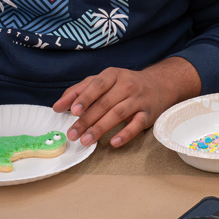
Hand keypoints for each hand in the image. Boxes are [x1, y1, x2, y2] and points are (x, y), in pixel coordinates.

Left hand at [53, 59, 198, 148]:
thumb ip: (80, 90)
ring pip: (118, 114)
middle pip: (105, 103)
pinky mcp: (148, 114)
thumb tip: (58, 106)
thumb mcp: (104, 81)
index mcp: (113, 75)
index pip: (97, 85)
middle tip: (72, 134)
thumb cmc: (124, 84)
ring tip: (86, 141)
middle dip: (87, 120)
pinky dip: (125, 134)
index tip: (72, 111)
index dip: (85, 98)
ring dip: (100, 128)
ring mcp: (138, 99)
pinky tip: (113, 143)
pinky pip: (137, 125)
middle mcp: (127, 85)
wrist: (160, 84)